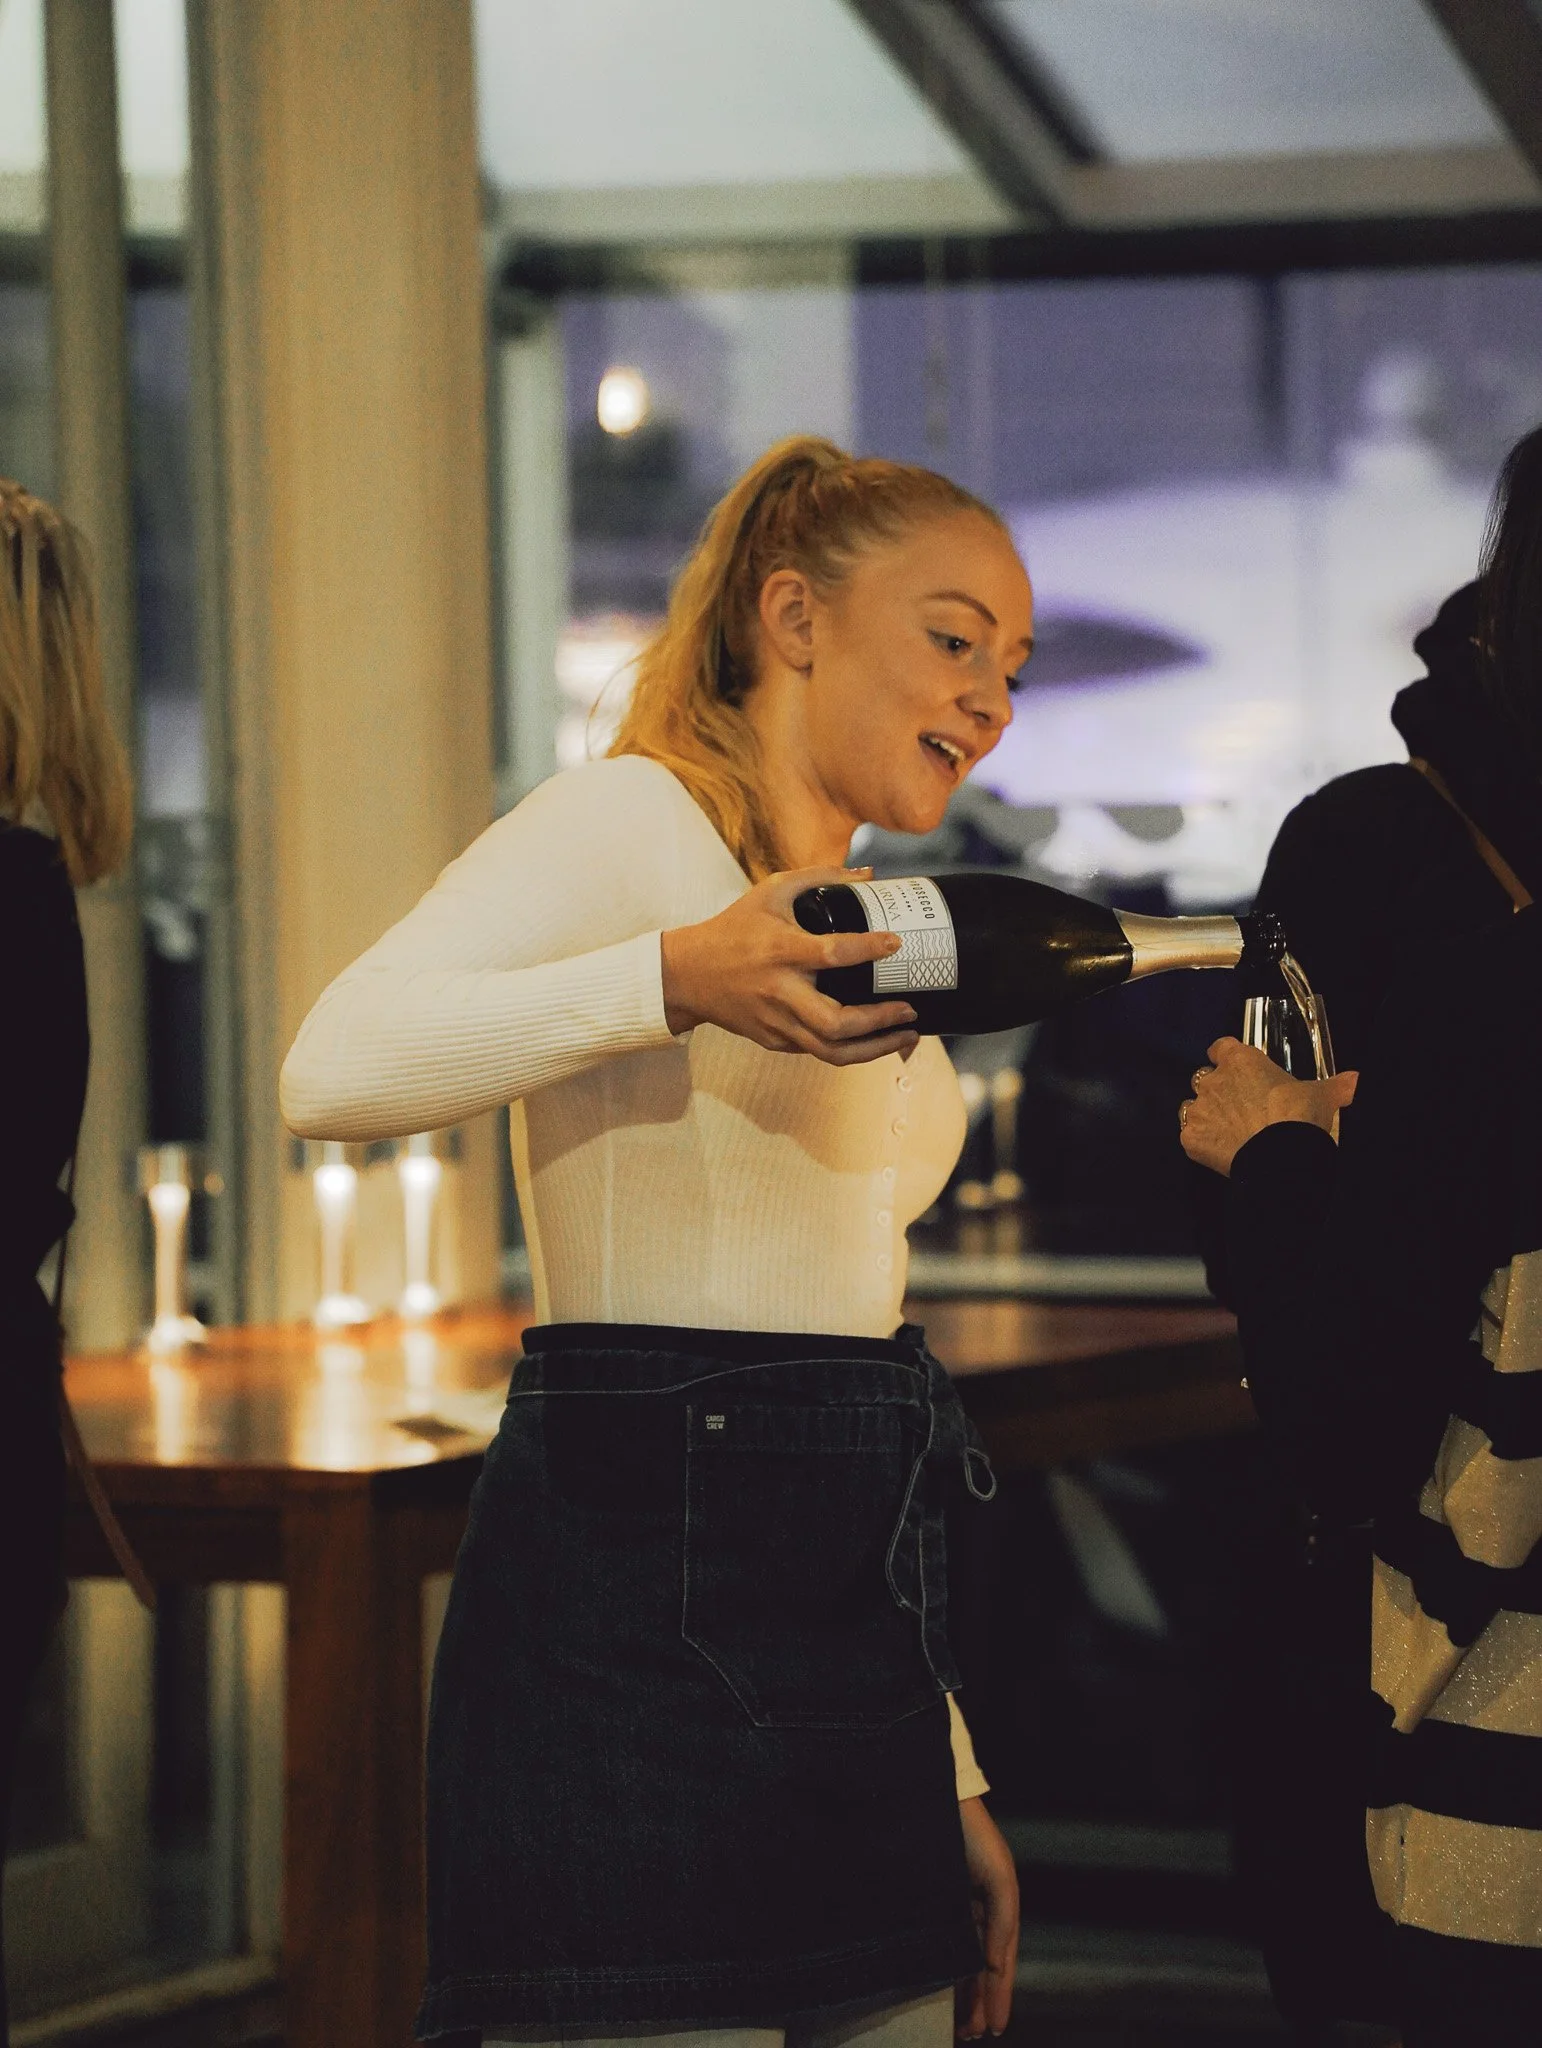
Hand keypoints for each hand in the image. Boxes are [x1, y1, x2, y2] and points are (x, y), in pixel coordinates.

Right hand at [660, 866, 920, 1066]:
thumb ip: (819, 877)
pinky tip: (876, 1037)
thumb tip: (869, 874)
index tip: (896, 943)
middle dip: (880, 1020)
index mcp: (781, 952)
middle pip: (837, 1022)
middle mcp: (781, 992)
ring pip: (832, 1051)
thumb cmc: (732, 929)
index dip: (869, 949)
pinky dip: (852, 1048)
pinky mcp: (774, 1040)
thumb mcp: (771, 892)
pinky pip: (819, 1052)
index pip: (833, 954)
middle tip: (910, 1008)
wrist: (686, 975)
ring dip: (876, 1047)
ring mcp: (777, 1022)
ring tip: (906, 1033)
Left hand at [956, 1796, 1017, 2039]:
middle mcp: (975, 1911)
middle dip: (978, 2002)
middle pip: (979, 1967)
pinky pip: (937, 1942)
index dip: (999, 1996)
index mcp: (998, 1907)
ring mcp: (950, 1907)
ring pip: (957, 1959)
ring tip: (957, 2024)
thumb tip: (995, 1967)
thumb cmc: (974, 1836)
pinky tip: (934, 1986)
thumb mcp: (1000, 1878)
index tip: (995, 2028)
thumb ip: (1002, 1924)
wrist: (935, 1799)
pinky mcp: (926, 1901)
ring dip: (959, 1991)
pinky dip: (939, 1966)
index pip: (1000, 1962)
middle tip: (972, 2035)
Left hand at [1180, 1036, 1357, 1177]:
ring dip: (1206, 1115)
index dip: (1225, 1056)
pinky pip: (1189, 1136)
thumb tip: (1355, 1081)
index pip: (1220, 1047)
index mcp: (1240, 1060)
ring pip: (1192, 1106)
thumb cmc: (1299, 1116)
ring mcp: (1199, 1109)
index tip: (1232, 1065)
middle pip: (1205, 1078)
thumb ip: (1337, 1085)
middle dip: (1218, 1090)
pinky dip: (1201, 1143)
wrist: (1282, 1155)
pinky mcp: (1190, 1137)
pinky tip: (1221, 1151)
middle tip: (1238, 1107)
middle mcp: (1213, 1080)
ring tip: (1228, 1130)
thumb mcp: (1323, 1095)